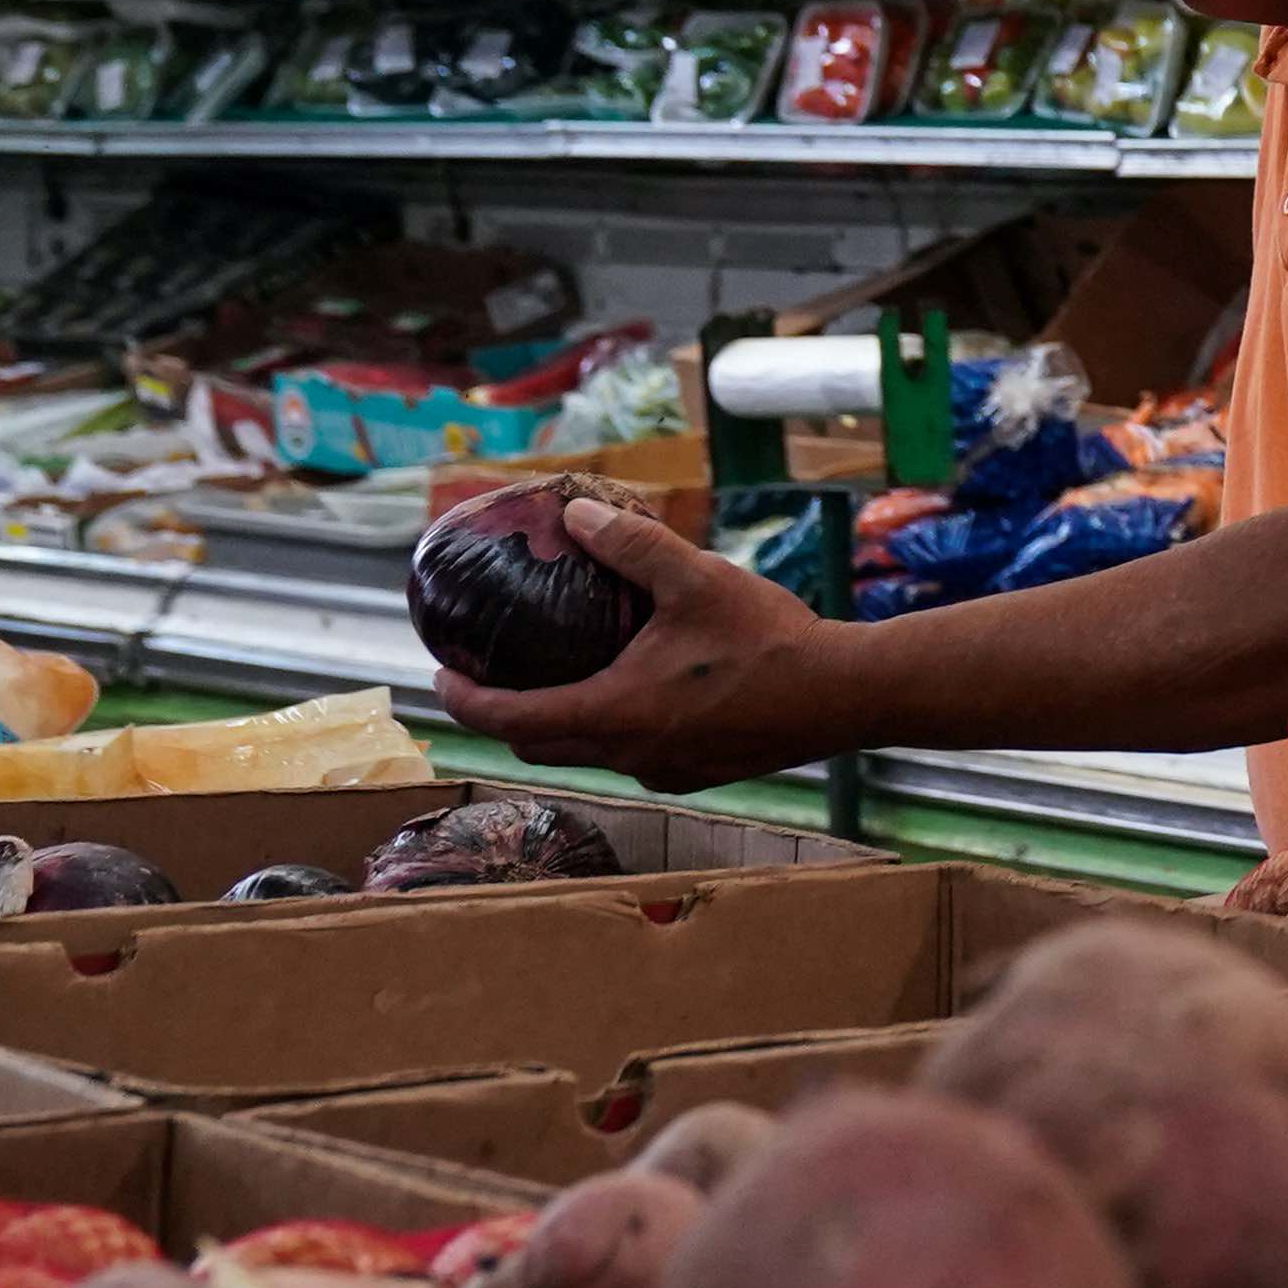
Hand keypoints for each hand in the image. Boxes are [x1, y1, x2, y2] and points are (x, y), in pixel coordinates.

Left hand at [432, 482, 859, 796]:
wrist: (846, 693)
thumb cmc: (771, 639)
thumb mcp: (696, 578)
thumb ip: (631, 546)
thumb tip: (578, 514)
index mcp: (614, 712)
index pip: (509, 718)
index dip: (465, 699)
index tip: (441, 675)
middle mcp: (629, 754)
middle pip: (538, 745)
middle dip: (501, 716)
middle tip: (486, 677)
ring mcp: (664, 771)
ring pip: (586, 755)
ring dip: (558, 724)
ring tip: (556, 679)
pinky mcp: (697, 774)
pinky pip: (632, 757)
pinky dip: (610, 730)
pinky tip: (634, 694)